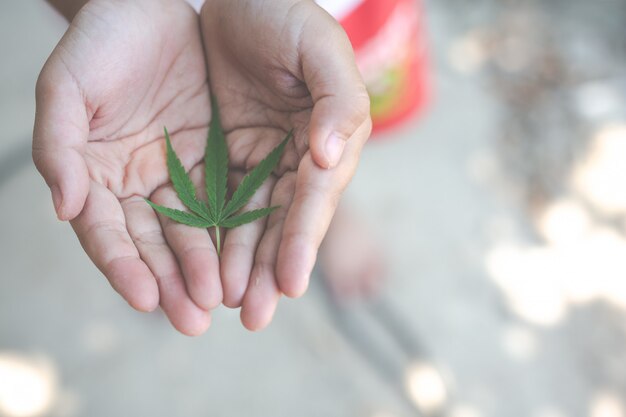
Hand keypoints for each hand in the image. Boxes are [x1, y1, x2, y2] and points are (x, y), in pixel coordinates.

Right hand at [34, 0, 218, 335]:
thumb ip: (60, 146)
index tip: (144, 298)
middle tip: (194, 319)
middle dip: (173, 282)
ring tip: (226, 301)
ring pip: (194, 230)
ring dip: (209, 267)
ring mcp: (177, 174)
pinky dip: (236, 229)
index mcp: (95, 176)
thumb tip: (65, 208)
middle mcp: (137, 185)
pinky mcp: (214, 158)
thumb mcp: (67, 87)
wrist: (146, 6)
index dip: (123, 266)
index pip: (107, 233)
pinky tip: (250, 259)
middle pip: (154, 244)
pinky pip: (229, 198)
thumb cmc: (98, 43)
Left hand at [200, 0, 371, 329]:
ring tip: (225, 305)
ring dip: (239, 264)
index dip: (302, 238)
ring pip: (248, 221)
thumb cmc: (284, 15)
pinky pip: (212, 201)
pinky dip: (207, 235)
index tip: (290, 282)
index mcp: (327, 137)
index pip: (314, 195)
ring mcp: (256, 161)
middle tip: (255, 315)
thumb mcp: (319, 47)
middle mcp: (295, 158)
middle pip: (283, 221)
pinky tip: (198, 268)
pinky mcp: (220, 158)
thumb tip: (329, 159)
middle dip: (269, 268)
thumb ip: (337, 100)